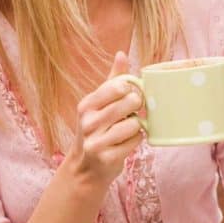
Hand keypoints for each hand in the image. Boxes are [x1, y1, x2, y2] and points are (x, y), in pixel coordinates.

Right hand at [66, 51, 144, 187]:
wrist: (86, 168)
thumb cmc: (97, 129)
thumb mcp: (99, 104)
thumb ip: (113, 79)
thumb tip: (122, 54)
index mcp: (87, 104)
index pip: (118, 86)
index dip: (132, 89)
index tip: (131, 95)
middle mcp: (88, 122)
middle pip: (129, 102)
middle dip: (137, 106)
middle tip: (133, 112)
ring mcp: (96, 141)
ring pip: (134, 124)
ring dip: (137, 126)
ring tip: (128, 129)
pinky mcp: (107, 158)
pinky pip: (135, 141)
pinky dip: (136, 141)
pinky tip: (127, 142)